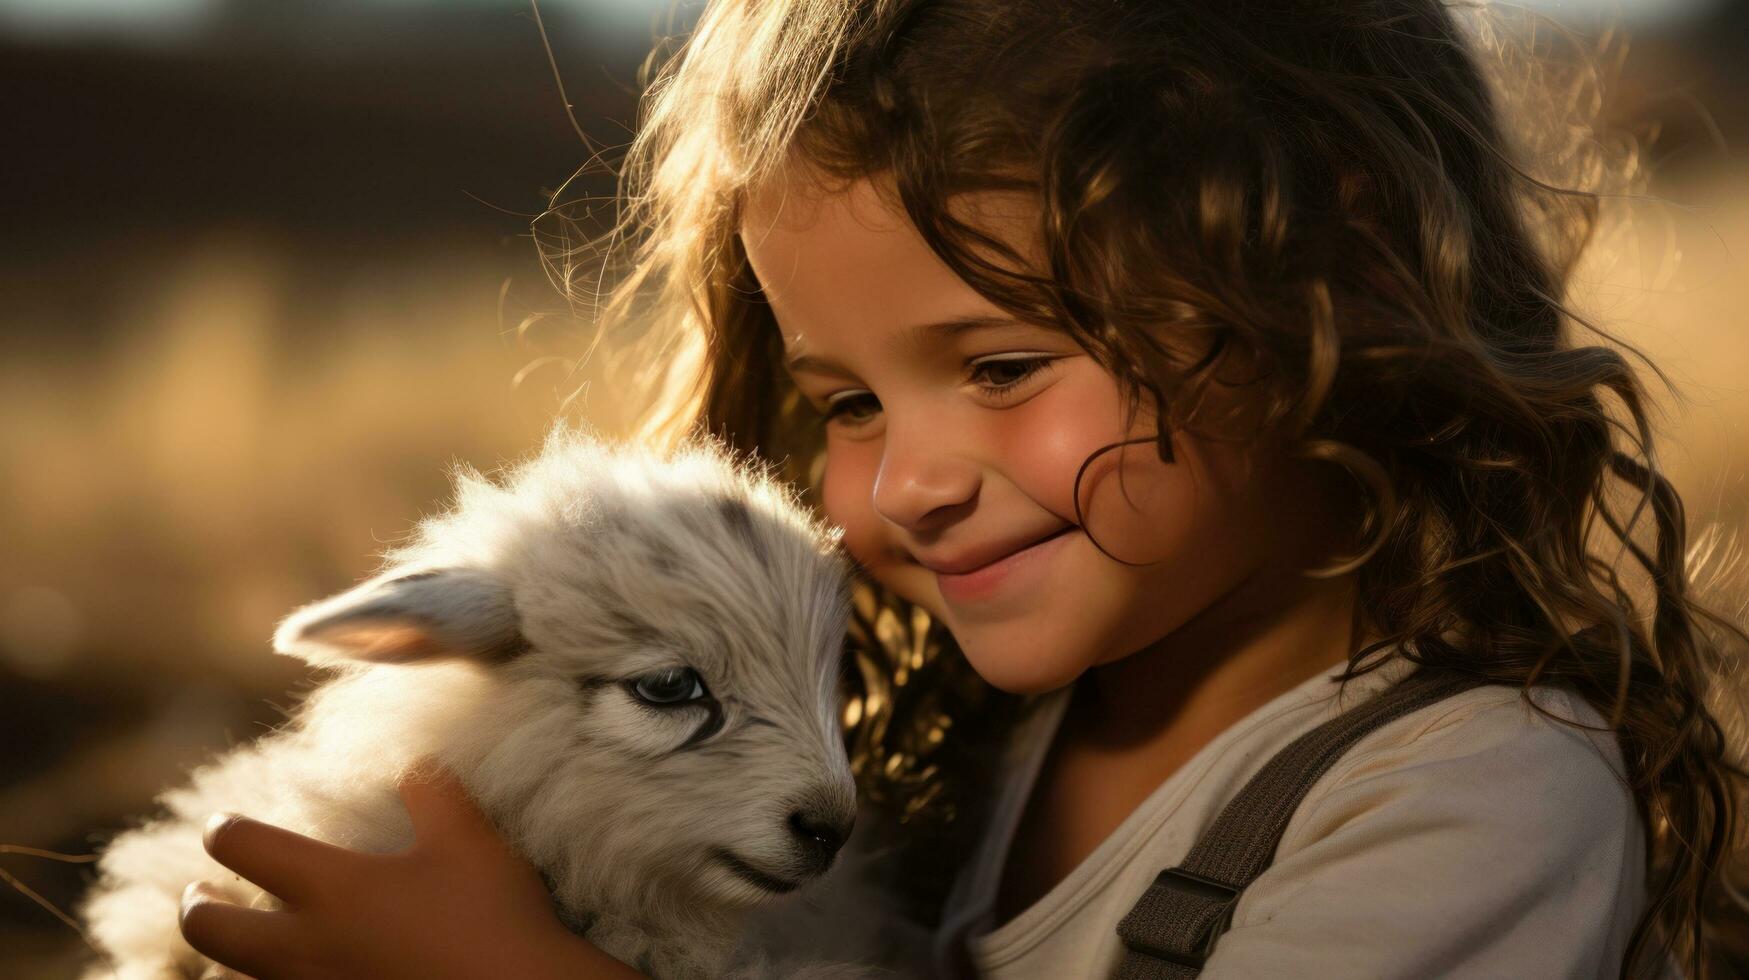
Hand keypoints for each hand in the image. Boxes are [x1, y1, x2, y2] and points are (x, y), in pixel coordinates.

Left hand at [178, 762, 645, 979]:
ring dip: (225, 960)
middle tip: (199, 895)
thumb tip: (412, 763)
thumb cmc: (490, 916)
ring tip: (239, 947)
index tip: (224, 825)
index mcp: (330, 886)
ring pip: (234, 979)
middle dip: (196, 907)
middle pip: (207, 929)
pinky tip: (292, 977)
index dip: (225, 830)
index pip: (242, 846)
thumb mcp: (469, 838)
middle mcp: (306, 945)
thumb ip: (434, 792)